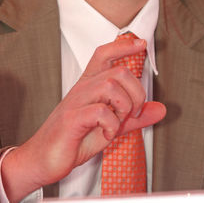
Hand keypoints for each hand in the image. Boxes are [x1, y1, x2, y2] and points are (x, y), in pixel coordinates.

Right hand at [1, 38, 165, 201]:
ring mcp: (76, 102)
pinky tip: (107, 134)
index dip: (123, 46)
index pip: (104, 54)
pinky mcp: (72, 119)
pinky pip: (100, 111)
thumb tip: (161, 109)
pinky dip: (112, 124)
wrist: (42, 160)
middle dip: (136, 91)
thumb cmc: (75, 139)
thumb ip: (134, 117)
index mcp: (89, 85)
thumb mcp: (111, 126)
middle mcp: (83, 88)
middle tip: (134, 112)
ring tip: (119, 123)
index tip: (141, 44)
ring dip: (124, 106)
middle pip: (117, 71)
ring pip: (110, 85)